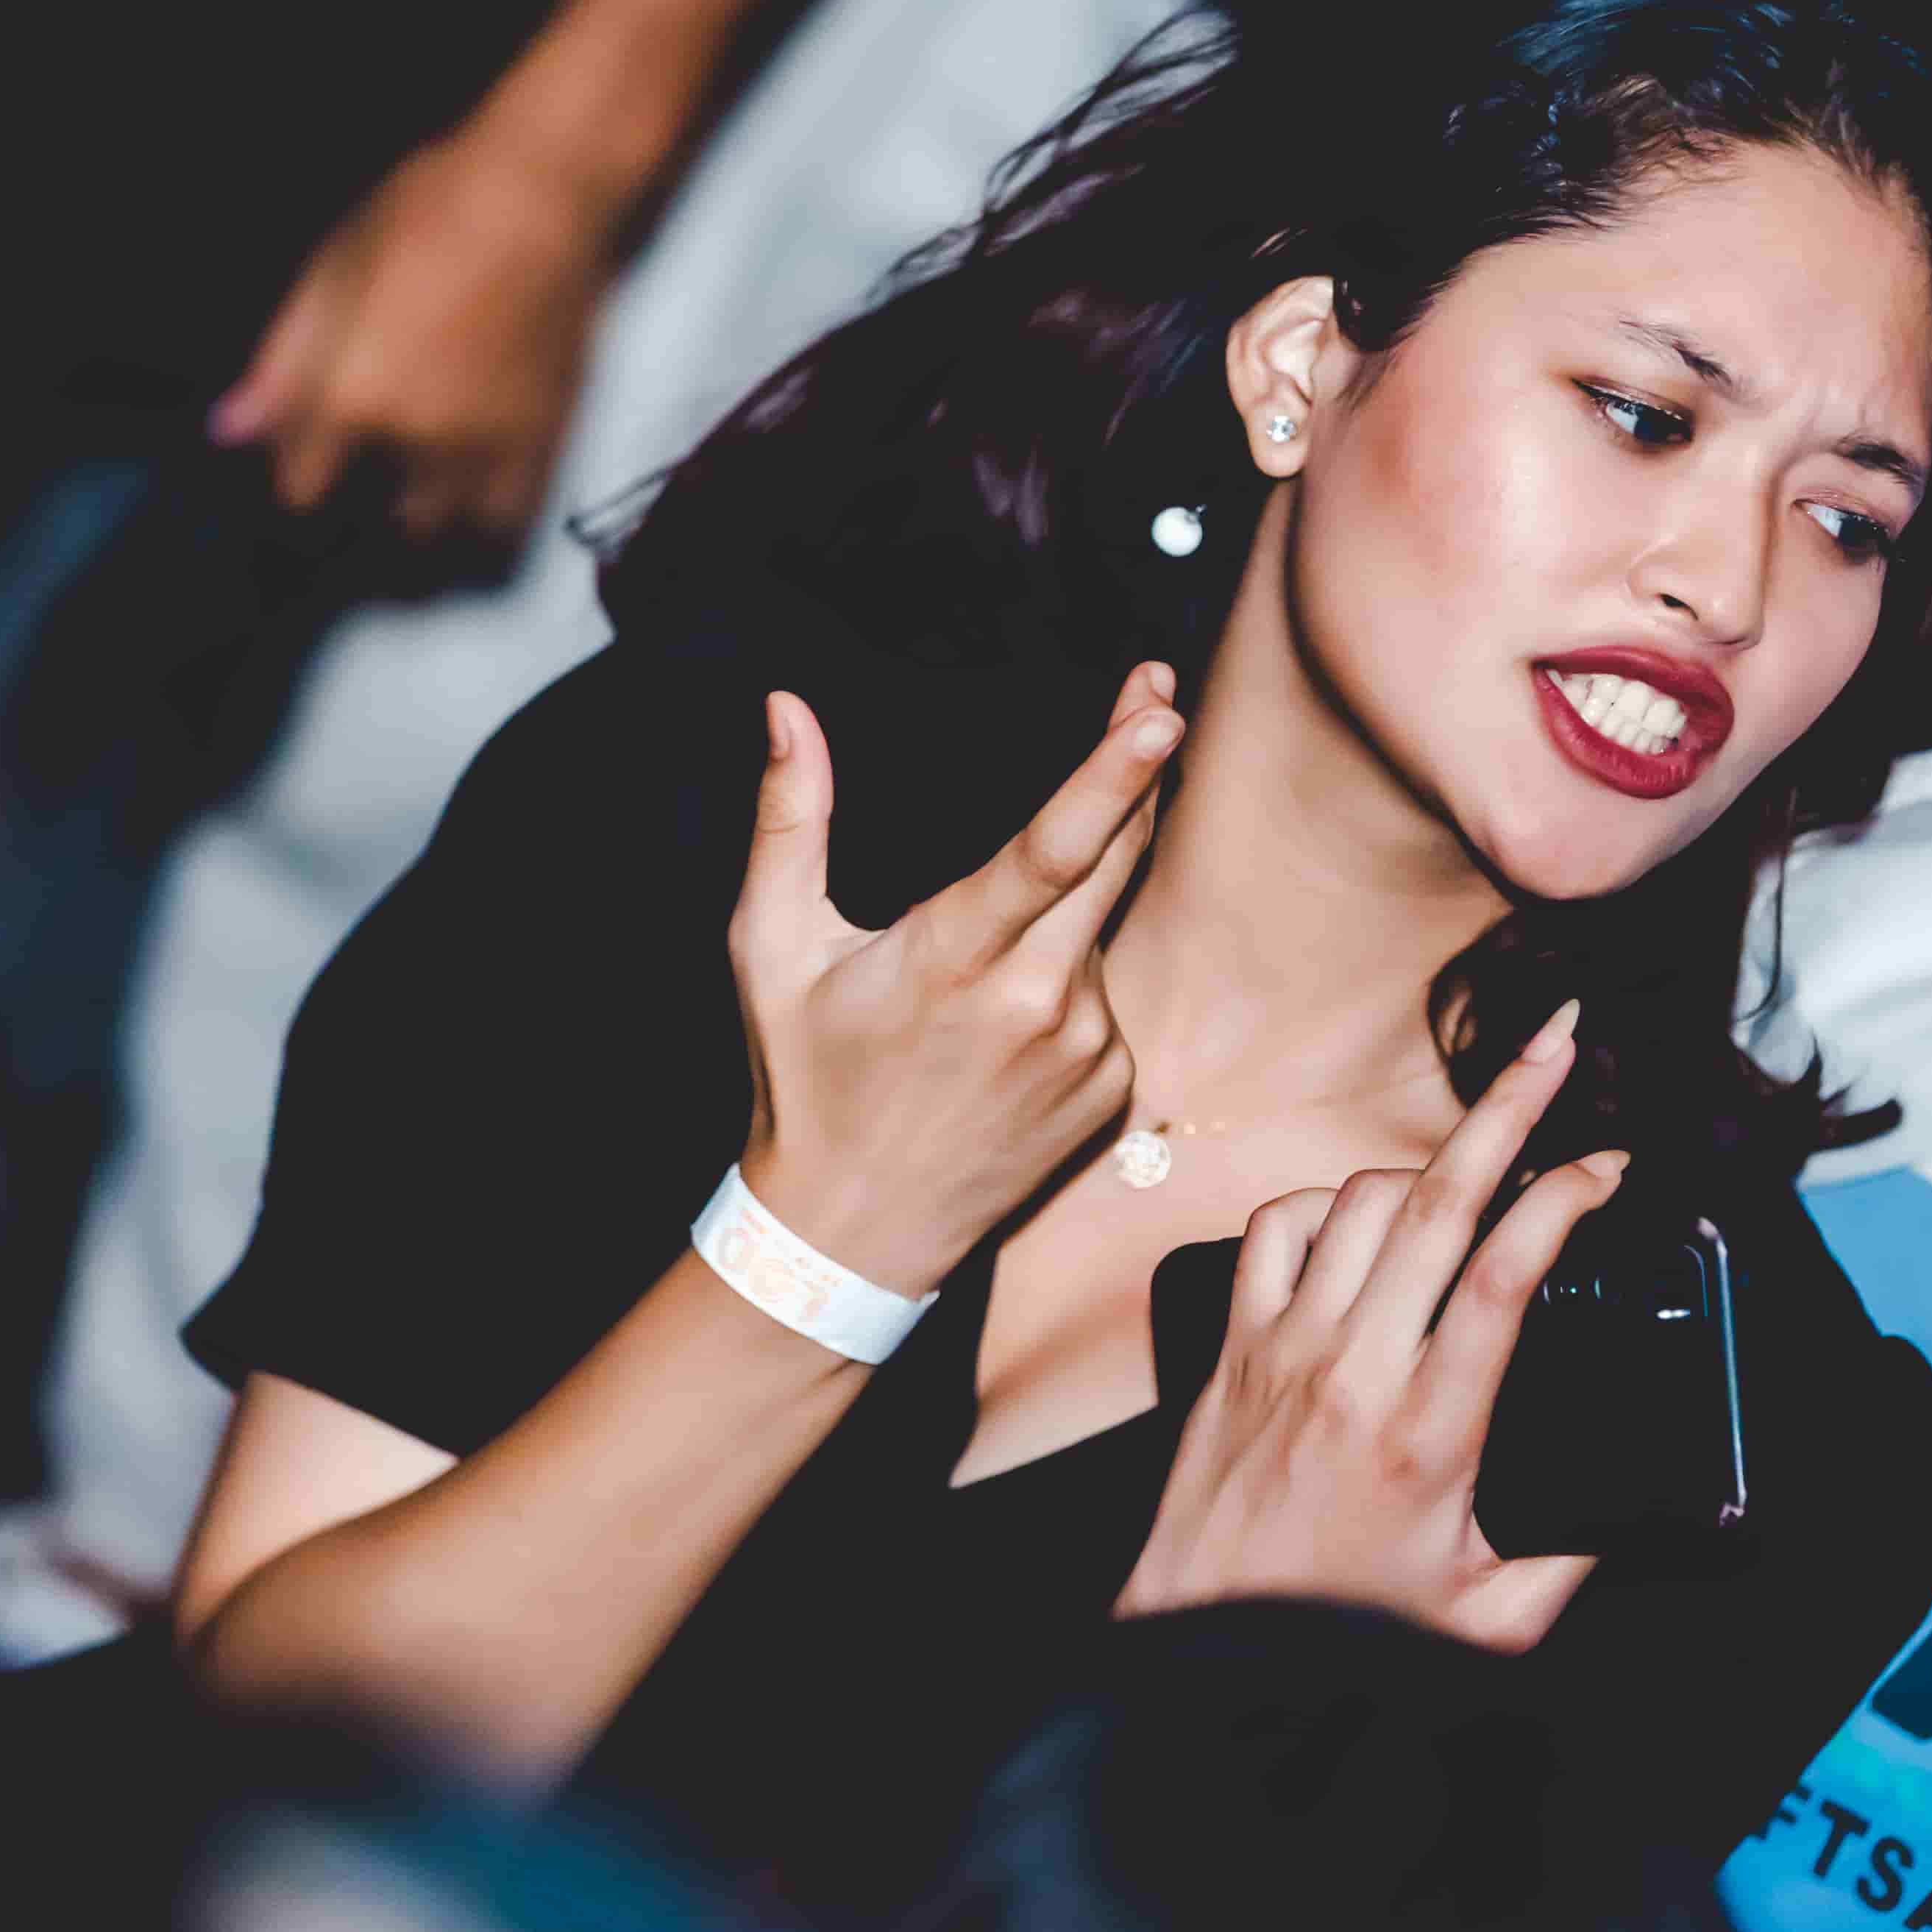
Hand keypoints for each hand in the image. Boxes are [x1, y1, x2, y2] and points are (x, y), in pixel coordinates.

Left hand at [210, 121, 618, 537]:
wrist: (543, 195)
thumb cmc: (432, 211)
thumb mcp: (332, 272)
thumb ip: (284, 366)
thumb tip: (231, 430)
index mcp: (355, 398)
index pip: (303, 490)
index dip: (299, 477)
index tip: (305, 460)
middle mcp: (422, 441)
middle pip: (380, 525)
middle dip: (366, 505)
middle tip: (367, 466)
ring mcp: (490, 449)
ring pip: (448, 532)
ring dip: (427, 519)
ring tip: (419, 487)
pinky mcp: (547, 441)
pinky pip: (509, 520)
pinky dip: (485, 518)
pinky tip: (472, 485)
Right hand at [729, 665, 1177, 1291]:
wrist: (855, 1235)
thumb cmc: (804, 1083)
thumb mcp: (772, 951)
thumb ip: (789, 821)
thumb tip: (787, 707)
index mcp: (953, 960)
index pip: (1053, 851)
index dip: (1113, 775)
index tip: (1160, 712)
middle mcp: (1037, 1003)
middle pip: (1114, 859)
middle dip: (1140, 770)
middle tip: (1154, 696)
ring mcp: (1086, 1050)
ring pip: (1096, 927)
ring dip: (1064, 907)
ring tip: (971, 973)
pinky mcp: (1111, 1084)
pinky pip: (1101, 994)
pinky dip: (1063, 979)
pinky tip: (999, 1028)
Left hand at [1116, 1002, 1628, 1652]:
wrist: (1202, 1659)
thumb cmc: (1345, 1642)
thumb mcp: (1485, 1622)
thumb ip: (1570, 1564)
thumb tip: (1632, 1518)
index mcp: (1433, 1430)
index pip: (1509, 1275)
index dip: (1565, 1198)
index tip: (1609, 1164)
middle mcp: (1358, 1369)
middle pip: (1442, 1199)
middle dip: (1511, 1107)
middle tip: (1559, 1042)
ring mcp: (1287, 1348)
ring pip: (1362, 1201)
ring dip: (1427, 1165)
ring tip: (1472, 1175)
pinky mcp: (1233, 1348)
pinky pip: (1278, 1231)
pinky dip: (1327, 1204)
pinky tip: (1361, 1221)